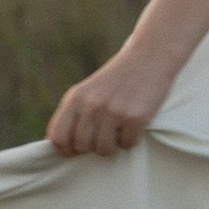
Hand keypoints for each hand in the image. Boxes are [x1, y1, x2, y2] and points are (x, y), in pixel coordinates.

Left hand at [47, 48, 174, 158]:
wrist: (149, 57)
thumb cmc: (117, 79)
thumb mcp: (88, 91)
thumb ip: (74, 114)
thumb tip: (60, 146)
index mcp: (76, 98)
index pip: (58, 137)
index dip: (65, 150)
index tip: (75, 152)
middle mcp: (92, 105)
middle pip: (82, 146)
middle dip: (93, 146)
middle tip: (104, 135)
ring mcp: (114, 111)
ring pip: (104, 149)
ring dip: (113, 145)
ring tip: (119, 130)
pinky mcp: (136, 117)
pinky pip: (128, 144)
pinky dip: (131, 139)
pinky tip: (134, 125)